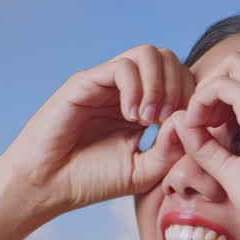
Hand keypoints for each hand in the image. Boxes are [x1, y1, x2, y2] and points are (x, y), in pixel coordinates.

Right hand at [0, 44, 194, 220]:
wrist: (48, 185)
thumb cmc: (92, 180)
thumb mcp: (144, 172)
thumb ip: (170, 149)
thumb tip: (188, 119)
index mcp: (144, 106)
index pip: (181, 79)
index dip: (191, 98)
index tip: (184, 129)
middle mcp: (126, 89)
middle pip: (169, 58)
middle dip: (179, 87)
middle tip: (167, 121)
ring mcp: (106, 83)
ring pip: (148, 54)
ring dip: (159, 85)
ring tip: (149, 119)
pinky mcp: (85, 82)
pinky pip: (122, 68)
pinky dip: (136, 89)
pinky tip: (132, 117)